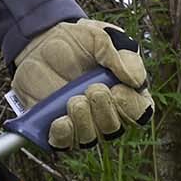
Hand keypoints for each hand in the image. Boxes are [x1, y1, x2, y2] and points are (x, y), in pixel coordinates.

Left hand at [10, 18, 153, 149]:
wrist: (39, 42)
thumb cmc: (76, 40)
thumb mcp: (101, 37)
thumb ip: (122, 55)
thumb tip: (137, 81)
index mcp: (125, 90)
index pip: (141, 111)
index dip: (132, 106)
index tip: (117, 89)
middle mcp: (105, 111)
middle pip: (114, 128)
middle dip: (103, 109)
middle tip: (91, 88)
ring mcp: (80, 122)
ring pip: (90, 138)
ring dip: (84, 120)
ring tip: (73, 99)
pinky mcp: (56, 127)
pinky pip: (63, 144)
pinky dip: (64, 134)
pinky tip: (61, 120)